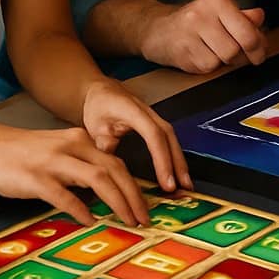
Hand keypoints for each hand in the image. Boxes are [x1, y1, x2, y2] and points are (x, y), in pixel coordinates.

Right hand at [0, 121, 150, 226]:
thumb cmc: (24, 153)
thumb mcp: (59, 152)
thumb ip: (81, 166)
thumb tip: (107, 192)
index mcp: (81, 140)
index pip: (117, 163)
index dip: (135, 187)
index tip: (145, 207)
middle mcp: (72, 147)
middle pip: (115, 170)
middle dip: (134, 196)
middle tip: (144, 219)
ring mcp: (54, 162)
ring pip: (97, 179)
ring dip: (117, 202)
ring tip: (127, 221)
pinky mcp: (36, 178)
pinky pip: (65, 195)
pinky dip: (81, 209)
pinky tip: (90, 221)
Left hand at [80, 80, 192, 194]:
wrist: (103, 91)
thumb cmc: (99, 106)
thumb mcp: (94, 124)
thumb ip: (103, 144)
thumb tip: (112, 163)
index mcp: (134, 112)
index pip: (154, 136)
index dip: (162, 159)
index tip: (166, 181)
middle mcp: (149, 114)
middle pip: (169, 138)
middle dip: (178, 164)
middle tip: (183, 187)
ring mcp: (155, 118)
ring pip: (173, 140)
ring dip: (180, 162)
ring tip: (185, 184)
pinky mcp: (156, 125)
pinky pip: (169, 141)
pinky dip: (175, 157)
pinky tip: (177, 172)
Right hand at [139, 0, 266, 74]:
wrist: (157, 30)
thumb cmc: (195, 22)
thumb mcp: (221, 12)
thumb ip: (243, 16)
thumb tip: (259, 18)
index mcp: (216, 0)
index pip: (247, 31)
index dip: (258, 46)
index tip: (259, 52)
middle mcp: (201, 14)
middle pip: (237, 48)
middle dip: (244, 57)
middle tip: (245, 57)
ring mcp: (189, 34)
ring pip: (223, 60)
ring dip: (227, 62)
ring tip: (219, 53)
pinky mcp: (181, 52)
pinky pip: (207, 68)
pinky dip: (210, 66)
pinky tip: (203, 56)